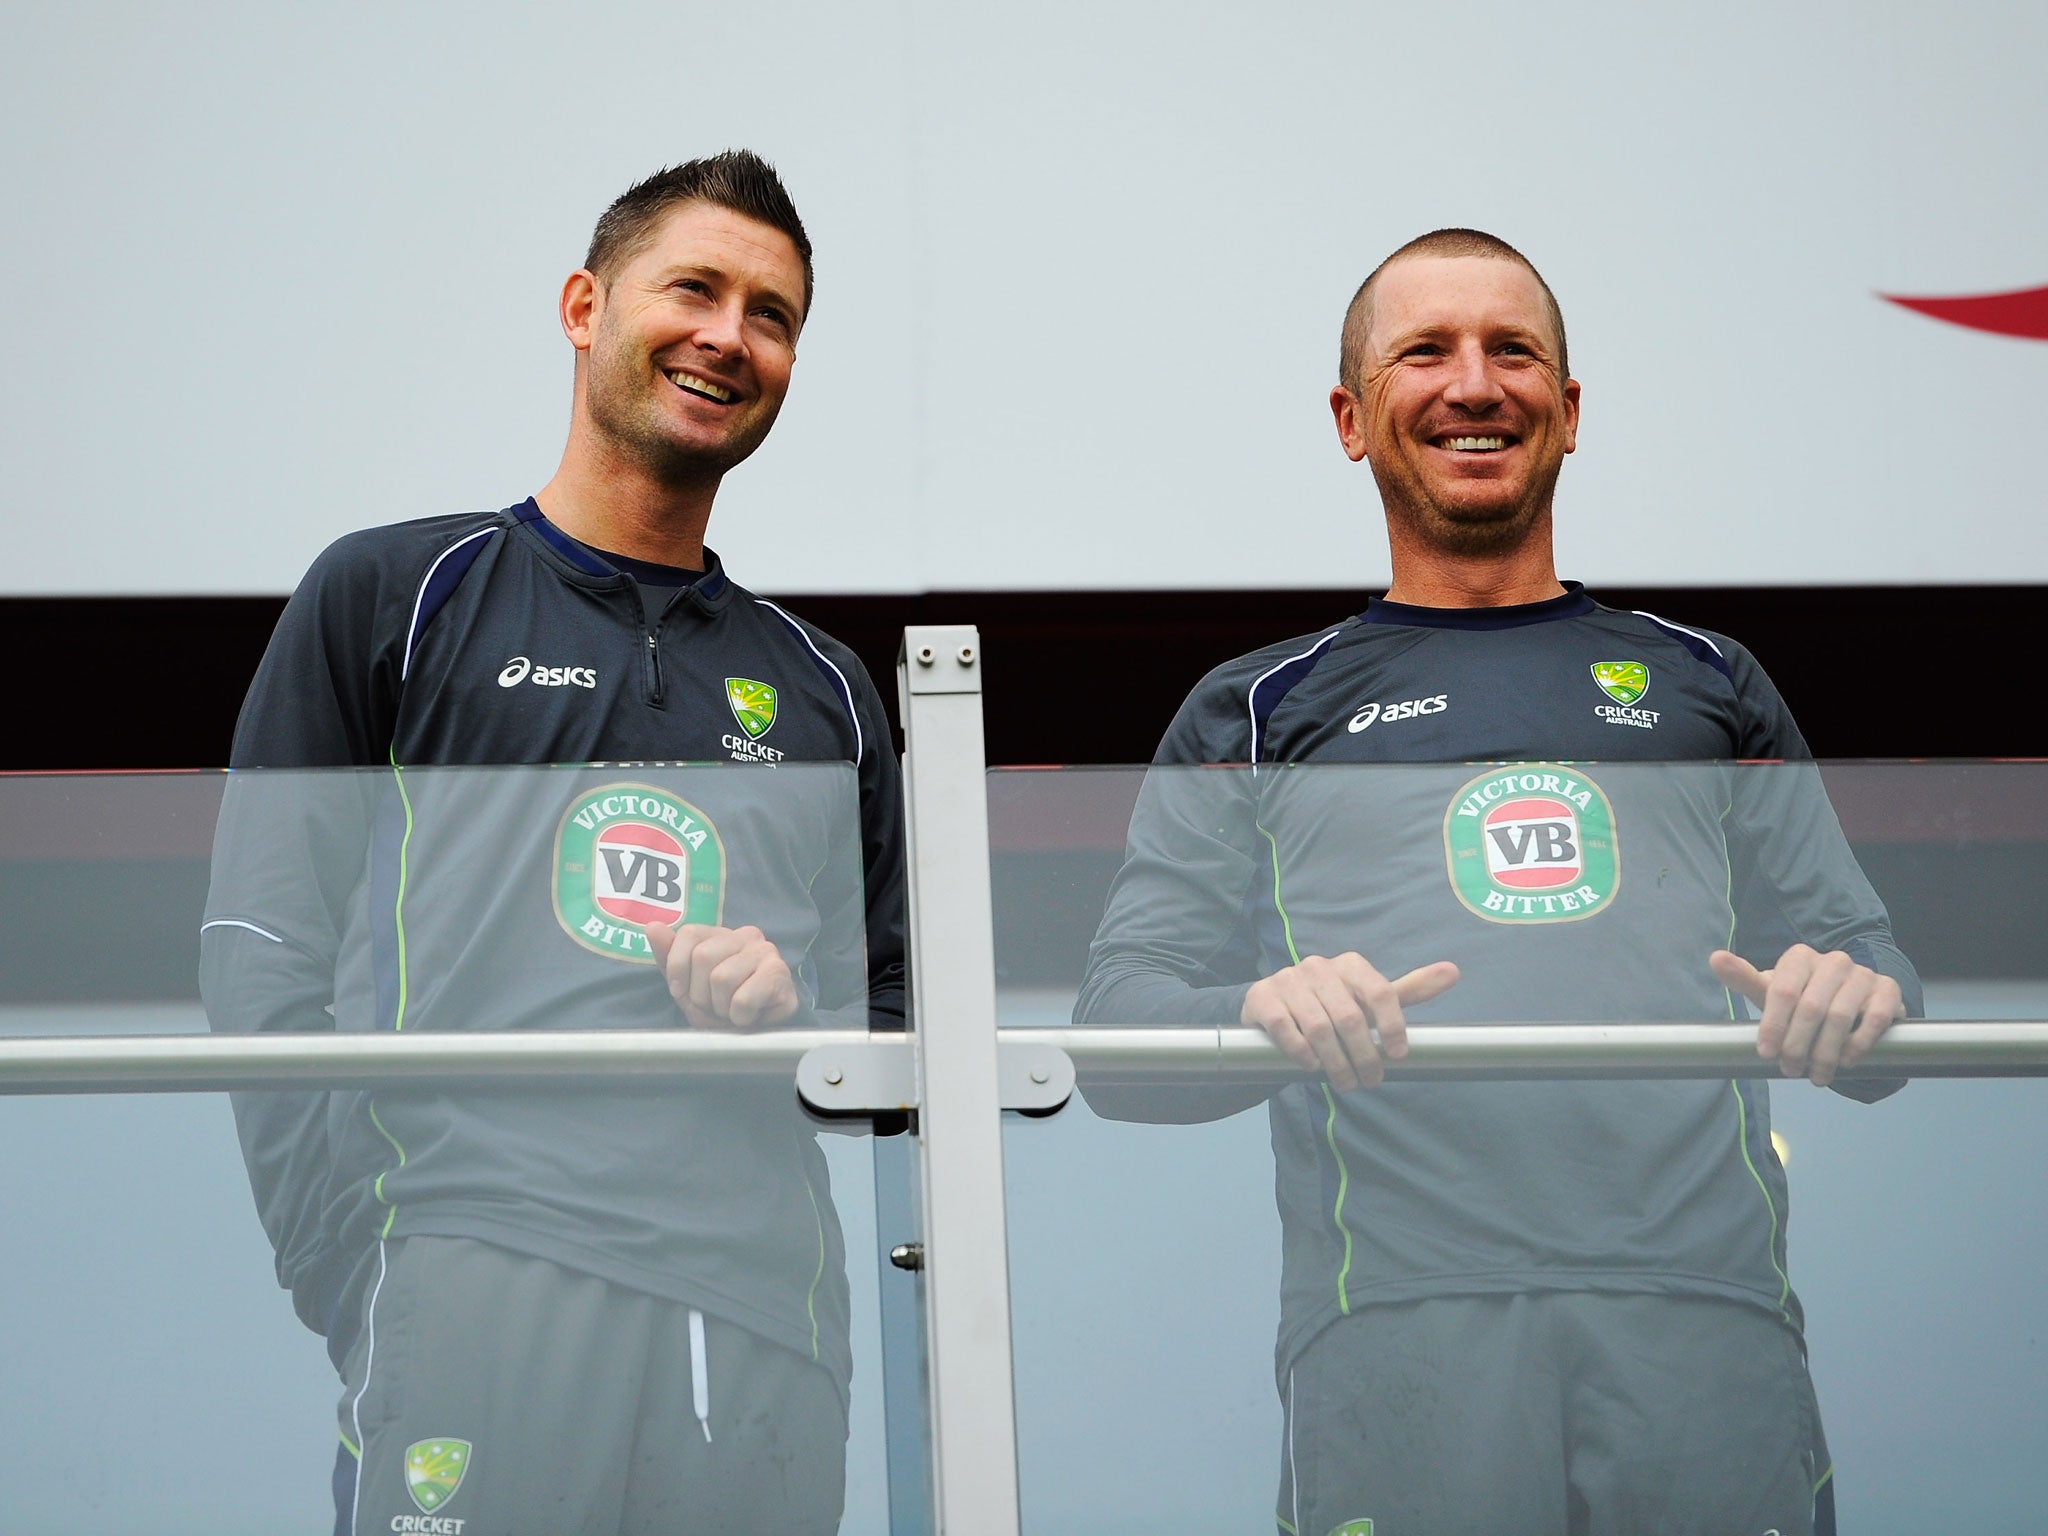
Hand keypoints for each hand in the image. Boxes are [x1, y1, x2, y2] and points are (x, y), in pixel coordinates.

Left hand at [644, 923, 800, 1029]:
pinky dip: (739, 1017)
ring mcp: (766, 952)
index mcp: (721, 934)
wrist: (760, 1034)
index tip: (681, 991)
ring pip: (722, 978)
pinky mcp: (778, 974)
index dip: (678, 967)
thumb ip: (669, 958)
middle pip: (704, 956)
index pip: (689, 933)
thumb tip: (652, 927)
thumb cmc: (723, 1007)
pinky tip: (749, 1016)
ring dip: (721, 1008)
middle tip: (714, 1006)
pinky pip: (742, 999)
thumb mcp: (689, 986)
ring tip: (732, 1012)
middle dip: (700, 993)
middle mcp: (746, 935)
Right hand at [1241, 954, 1459, 1090]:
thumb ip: (1409, 990)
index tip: (1398, 1056)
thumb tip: (1453, 971)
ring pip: (1319, 1028)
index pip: (1381, 991)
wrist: (1272, 1007)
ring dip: (1336, 1062)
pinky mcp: (1262, 998)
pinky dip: (1302, 1053)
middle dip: (1364, 1055)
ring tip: (1345, 1082)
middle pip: (1350, 1017)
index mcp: (1350, 964)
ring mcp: (1287, 980)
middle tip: (1371, 1081)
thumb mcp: (1369, 999)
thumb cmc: (1330, 1005)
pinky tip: (1312, 1066)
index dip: (1393, 1026)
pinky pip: (1287, 1029)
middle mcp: (1318, 966)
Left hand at [1710, 945, 1904, 1086]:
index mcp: (1799, 958)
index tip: (1765, 1053)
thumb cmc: (1801, 1000)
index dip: (1773, 1025)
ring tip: (1817, 1076)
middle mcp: (1833, 960)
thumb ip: (1744, 979)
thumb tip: (1715, 958)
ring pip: (1841, 1016)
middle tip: (1790, 1070)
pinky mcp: (1888, 989)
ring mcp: (1863, 973)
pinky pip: (1874, 1019)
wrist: (1851, 1005)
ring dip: (1826, 1052)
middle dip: (1797, 1045)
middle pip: (1810, 1007)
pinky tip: (1846, 1062)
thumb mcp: (1771, 993)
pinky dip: (1858, 1045)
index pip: (1783, 991)